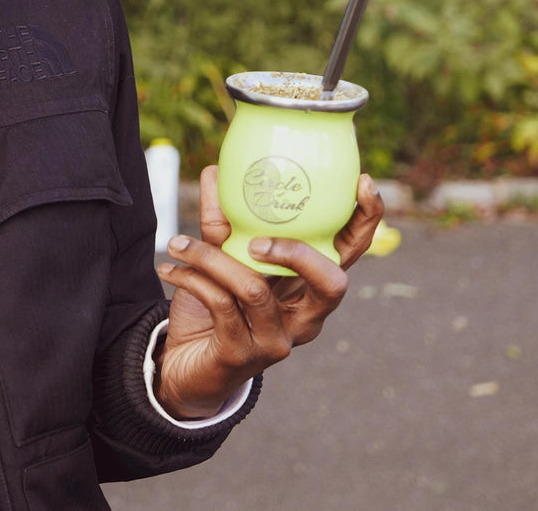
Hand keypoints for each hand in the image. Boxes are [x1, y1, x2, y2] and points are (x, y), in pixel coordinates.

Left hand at [154, 166, 383, 418]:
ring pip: (256, 287)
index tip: (363, 181)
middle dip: (299, 253)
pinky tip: (170, 268)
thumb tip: (214, 172)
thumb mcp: (222, 261)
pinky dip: (192, 278)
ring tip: (179, 242)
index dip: (367, 220)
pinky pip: (221, 303)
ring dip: (212, 258)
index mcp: (311, 289)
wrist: (184, 366)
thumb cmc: (212, 310)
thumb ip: (223, 224)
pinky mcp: (242, 354)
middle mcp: (305, 319)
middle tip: (257, 239)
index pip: (353, 255)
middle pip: (332, 283)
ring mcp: (276, 340)